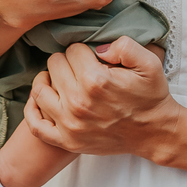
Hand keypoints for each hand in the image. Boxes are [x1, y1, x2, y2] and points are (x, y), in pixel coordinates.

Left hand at [24, 37, 175, 156]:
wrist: (154, 132)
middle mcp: (78, 102)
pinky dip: (33, 110)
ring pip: (40, 90)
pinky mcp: (67, 141)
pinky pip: (36, 125)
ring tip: (60, 78)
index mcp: (96, 81)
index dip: (83, 49)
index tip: (92, 57)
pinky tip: (41, 98)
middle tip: (81, 67)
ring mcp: (70, 125)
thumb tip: (97, 48)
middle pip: (54, 65)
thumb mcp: (148, 62)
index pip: (72, 49)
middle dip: (67, 61)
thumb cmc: (150, 96)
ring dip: (48, 79)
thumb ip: (124, 45)